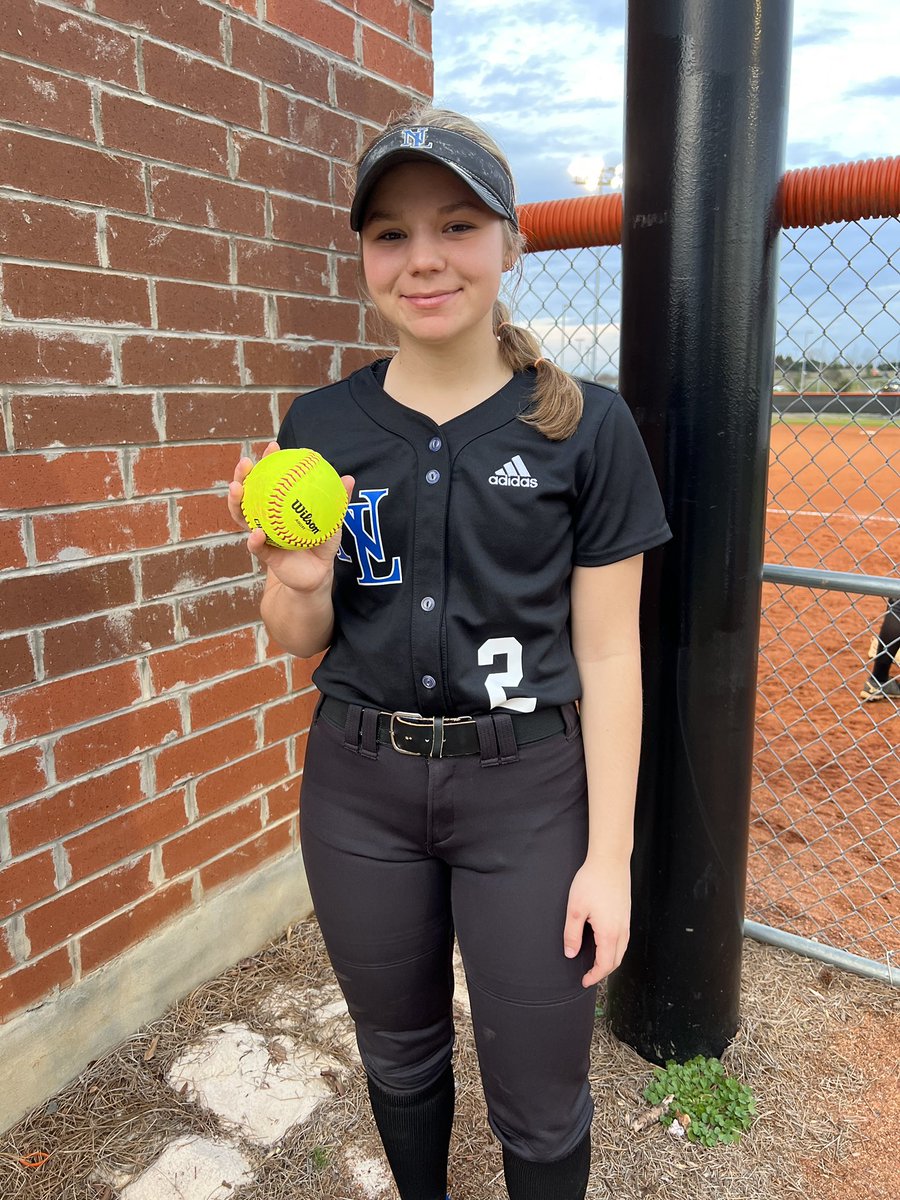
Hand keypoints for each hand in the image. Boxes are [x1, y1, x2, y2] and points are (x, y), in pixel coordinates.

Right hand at [228, 441, 354, 594]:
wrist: (317, 573)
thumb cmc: (322, 542)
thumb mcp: (332, 520)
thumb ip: (338, 500)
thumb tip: (348, 478)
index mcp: (279, 504)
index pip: (270, 478)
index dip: (268, 462)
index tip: (273, 447)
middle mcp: (266, 515)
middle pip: (248, 492)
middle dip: (242, 475)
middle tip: (245, 463)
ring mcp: (262, 533)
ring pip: (243, 515)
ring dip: (237, 501)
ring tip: (236, 489)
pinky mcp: (264, 555)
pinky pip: (256, 546)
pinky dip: (254, 540)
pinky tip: (256, 533)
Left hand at [562, 858, 631, 987]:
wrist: (610, 861)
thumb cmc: (592, 882)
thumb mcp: (575, 909)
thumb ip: (572, 934)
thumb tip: (571, 953)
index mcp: (609, 933)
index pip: (605, 965)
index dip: (595, 976)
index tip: (584, 981)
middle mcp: (621, 930)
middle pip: (616, 961)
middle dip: (603, 972)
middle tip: (589, 975)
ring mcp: (626, 922)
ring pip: (621, 950)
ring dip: (610, 961)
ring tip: (595, 963)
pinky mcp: (626, 913)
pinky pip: (623, 939)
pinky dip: (615, 949)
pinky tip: (605, 944)